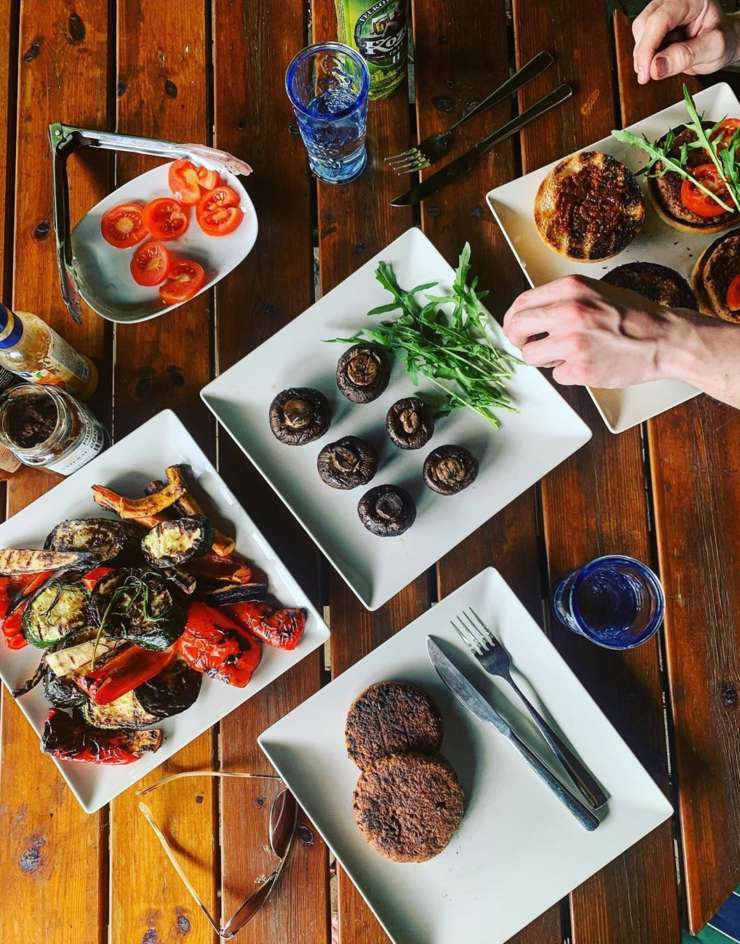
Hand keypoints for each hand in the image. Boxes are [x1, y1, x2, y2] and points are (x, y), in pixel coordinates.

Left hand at [503, 275, 670, 387]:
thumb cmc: (634, 317)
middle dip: (517, 339)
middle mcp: (567, 312)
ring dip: (543, 359)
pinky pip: (556, 375)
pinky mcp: (579, 368)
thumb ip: (563, 299)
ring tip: (566, 355)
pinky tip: (588, 364)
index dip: (514, 319)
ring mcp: (571, 342)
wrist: (664, 339)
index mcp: (570, 288)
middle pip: (516, 328)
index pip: (521, 303)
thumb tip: (533, 313)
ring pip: (530, 356)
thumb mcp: (595, 292)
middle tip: (526, 345)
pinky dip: (568, 373)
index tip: (515, 327)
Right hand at [632, 0, 739, 83]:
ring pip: (639, 33)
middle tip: (650, 75)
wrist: (724, 42)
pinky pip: (641, 40)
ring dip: (644, 56)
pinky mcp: (655, 25)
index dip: (648, 48)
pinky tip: (660, 61)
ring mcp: (662, 12)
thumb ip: (686, 56)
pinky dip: (646, 56)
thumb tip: (656, 68)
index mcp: (691, 1)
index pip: (659, 20)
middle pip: (644, 24)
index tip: (646, 73)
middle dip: (644, 53)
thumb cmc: (723, 41)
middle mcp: (673, 2)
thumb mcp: (713, 49)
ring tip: (662, 66)